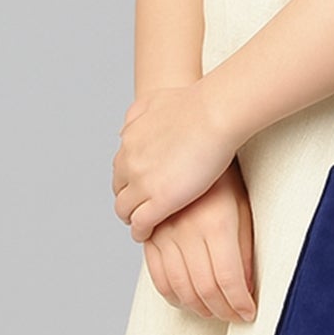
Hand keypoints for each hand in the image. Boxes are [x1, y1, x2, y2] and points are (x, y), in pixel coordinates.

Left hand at [112, 80, 236, 241]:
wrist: (214, 113)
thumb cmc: (196, 103)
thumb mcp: (154, 100)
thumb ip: (138, 114)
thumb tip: (127, 126)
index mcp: (129, 141)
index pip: (120, 169)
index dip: (130, 181)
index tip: (140, 187)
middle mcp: (129, 162)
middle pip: (119, 191)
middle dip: (129, 200)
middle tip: (140, 208)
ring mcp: (142, 183)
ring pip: (125, 210)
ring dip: (131, 218)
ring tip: (142, 226)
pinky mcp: (160, 200)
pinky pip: (140, 224)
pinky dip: (140, 231)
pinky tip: (147, 234)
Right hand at [143, 160, 257, 321]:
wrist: (193, 138)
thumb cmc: (226, 173)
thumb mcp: (243, 209)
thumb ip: (243, 247)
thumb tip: (245, 287)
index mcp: (217, 225)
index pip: (228, 281)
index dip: (239, 305)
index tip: (248, 314)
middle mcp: (188, 230)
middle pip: (203, 289)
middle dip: (222, 311)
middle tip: (233, 316)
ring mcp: (166, 231)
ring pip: (178, 286)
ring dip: (197, 306)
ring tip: (213, 311)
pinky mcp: (152, 232)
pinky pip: (156, 273)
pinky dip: (171, 293)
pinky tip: (185, 299)